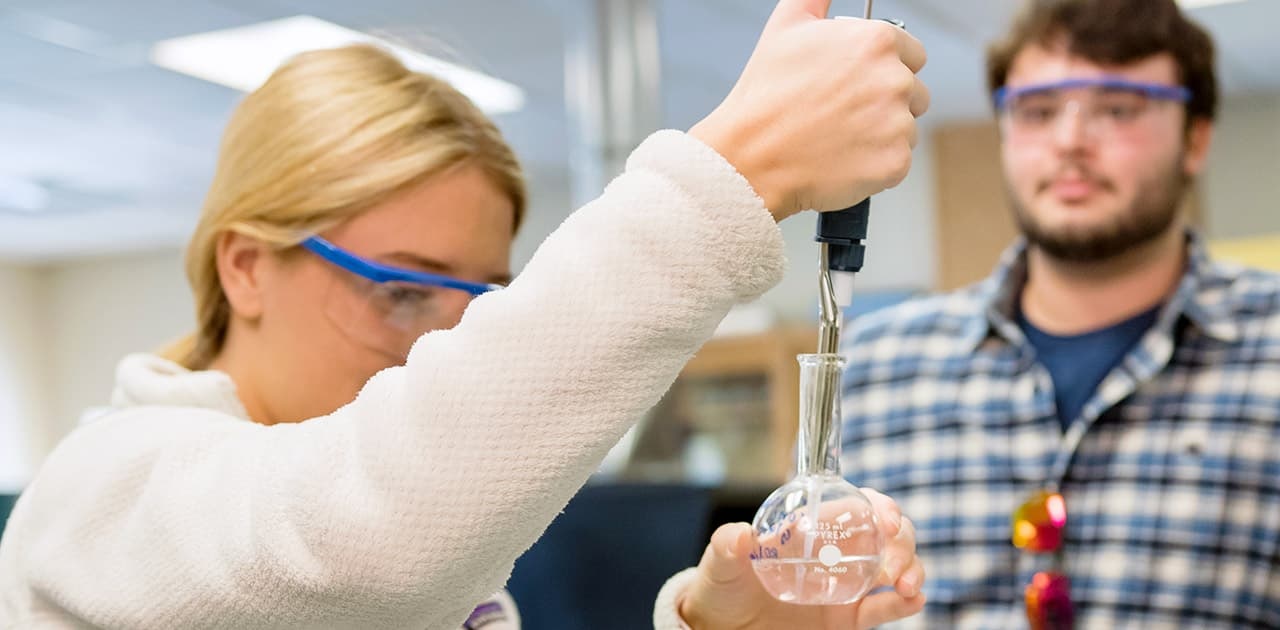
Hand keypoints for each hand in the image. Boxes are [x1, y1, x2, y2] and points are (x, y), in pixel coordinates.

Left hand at [678, 488, 925, 629]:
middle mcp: (837, 552)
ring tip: (906, 585)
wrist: (725, 628)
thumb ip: (728, 545)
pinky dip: (906, 602)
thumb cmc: (724, 585)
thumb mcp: (721, 562)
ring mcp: (847, 583)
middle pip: (887, 533)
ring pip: (895, 566)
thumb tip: (740, 536)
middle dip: (903, 540)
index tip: (887, 520)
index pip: (857, 505)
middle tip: (896, 562)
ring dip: (912, 568)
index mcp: (813, 528)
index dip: (881, 506)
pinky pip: (885, 607)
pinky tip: (911, 600)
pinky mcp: (850, 617)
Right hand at [689, 0, 928, 220]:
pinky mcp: (894, 162)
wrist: (752, 156)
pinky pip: (898, 162)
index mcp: (877, 41)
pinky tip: (843, 158)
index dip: (883, 68)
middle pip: (914, 92)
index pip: (912, 53)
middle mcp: (895, 79)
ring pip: (906, 128)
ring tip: (839, 136)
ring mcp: (898, 124)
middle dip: (885, 102)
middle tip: (843, 113)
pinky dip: (876, 164)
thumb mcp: (787, 25)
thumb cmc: (766, 93)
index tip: (857, 84)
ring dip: (881, 134)